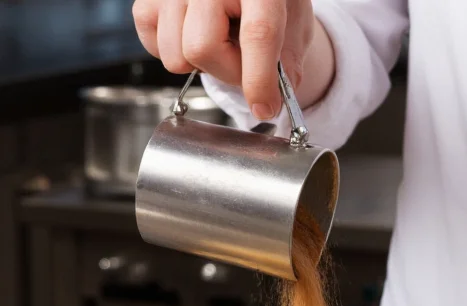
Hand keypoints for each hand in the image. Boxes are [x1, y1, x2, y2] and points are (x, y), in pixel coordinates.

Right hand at [132, 0, 316, 117]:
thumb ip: (288, 62)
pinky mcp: (147, 0)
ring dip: (203, 65)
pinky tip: (195, 35)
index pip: (257, 33)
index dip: (260, 78)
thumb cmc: (267, 2)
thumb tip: (270, 102)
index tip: (264, 107)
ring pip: (176, 57)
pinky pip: (156, 49)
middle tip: (243, 62)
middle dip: (227, 71)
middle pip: (203, 48)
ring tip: (220, 42)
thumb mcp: (294, 25)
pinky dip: (177, 54)